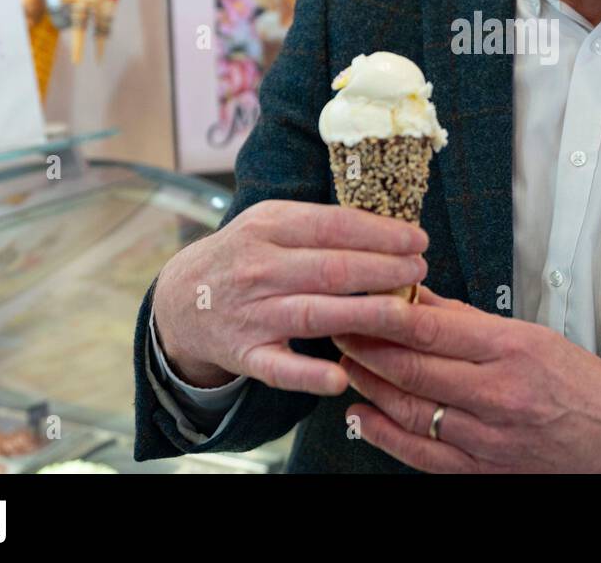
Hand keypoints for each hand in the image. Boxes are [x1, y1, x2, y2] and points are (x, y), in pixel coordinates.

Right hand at [151, 200, 427, 392]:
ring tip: (405, 312)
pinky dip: (308, 376)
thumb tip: (387, 228)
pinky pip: (280, 368)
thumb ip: (320, 223)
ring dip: (365, 313)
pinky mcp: (245, 354)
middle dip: (383, 269)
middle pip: (332, 269)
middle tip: (420, 271)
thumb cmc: (244, 254)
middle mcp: (259, 268)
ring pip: (315, 314)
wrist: (180, 298)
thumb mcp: (271, 222)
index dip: (381, 233)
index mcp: (268, 227)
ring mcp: (252, 313)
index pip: (334, 226)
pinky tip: (340, 379)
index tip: (417, 240)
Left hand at [333, 287, 600, 472]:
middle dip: (366, 346)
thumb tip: (420, 299)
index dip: (384, 315)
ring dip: (369, 385)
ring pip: (409, 409)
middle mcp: (497, 394)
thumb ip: (470, 322)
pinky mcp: (481, 471)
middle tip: (339, 326)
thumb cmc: (581, 386)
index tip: (358, 299)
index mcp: (511, 350)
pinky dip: (384, 435)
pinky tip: (361, 416)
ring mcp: (487, 437)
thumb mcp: (532, 337)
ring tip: (346, 363)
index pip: (432, 329)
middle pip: (412, 368)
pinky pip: (421, 454)